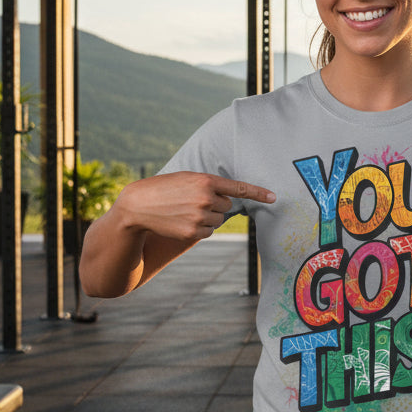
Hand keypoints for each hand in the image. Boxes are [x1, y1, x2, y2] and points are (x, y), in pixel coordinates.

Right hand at [113, 171, 275, 242]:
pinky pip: (209, 232)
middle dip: (215, 203)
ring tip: (185, 210)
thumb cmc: (164, 188)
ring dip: (207, 217)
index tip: (274, 197)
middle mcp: (205, 199)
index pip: (238, 187)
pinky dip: (200, 228)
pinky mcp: (193, 232)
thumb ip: (209, 185)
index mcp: (206, 180)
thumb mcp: (187, 178)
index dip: (258, 193)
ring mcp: (199, 217)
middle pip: (227, 205)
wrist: (138, 206)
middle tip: (193, 200)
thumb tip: (230, 199)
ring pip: (218, 220)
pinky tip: (183, 221)